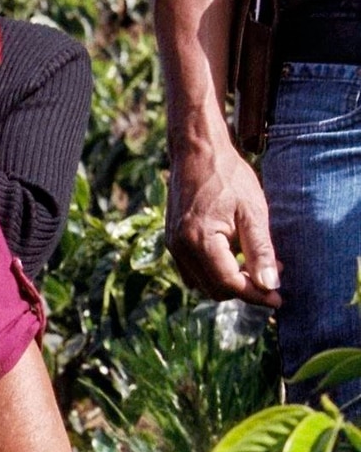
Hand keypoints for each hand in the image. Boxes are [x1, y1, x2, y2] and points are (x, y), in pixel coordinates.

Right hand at [169, 139, 281, 305]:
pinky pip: (192, 271)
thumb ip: (261, 251)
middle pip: (214, 289)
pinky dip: (214, 272)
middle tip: (272, 276)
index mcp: (199, 242)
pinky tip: (233, 255)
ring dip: (228, 282)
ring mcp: (173, 246)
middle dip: (244, 288)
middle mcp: (180, 248)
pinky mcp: (172, 241)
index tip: (279, 298)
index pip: (229, 284)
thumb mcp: (253, 212)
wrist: (196, 153)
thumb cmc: (228, 177)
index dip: (256, 295)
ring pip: (202, 284)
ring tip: (254, 265)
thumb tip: (270, 285)